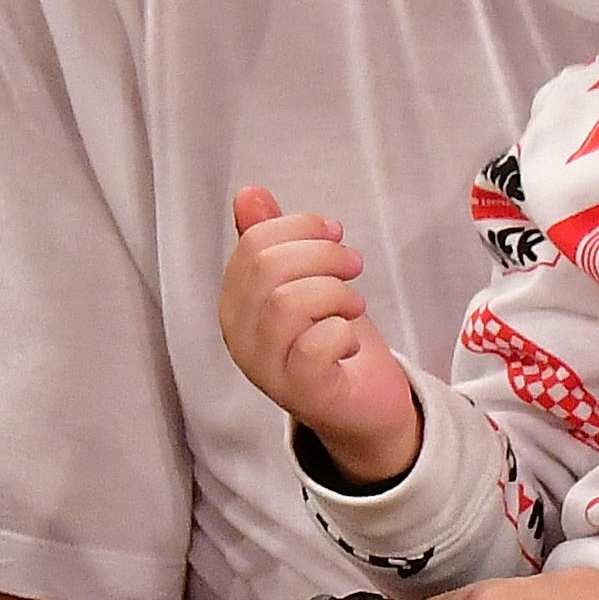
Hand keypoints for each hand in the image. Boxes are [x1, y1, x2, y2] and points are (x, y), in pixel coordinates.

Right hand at [220, 185, 418, 483]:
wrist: (362, 405)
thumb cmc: (331, 341)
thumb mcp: (304, 280)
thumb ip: (273, 241)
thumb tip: (249, 194)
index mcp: (236, 304)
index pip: (253, 244)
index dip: (300, 227)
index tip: (335, 233)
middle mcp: (240, 337)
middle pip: (267, 269)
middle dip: (323, 255)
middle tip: (352, 266)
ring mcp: (266, 368)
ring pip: (287, 304)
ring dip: (335, 294)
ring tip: (352, 305)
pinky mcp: (301, 393)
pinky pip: (313, 347)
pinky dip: (342, 333)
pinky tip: (350, 340)